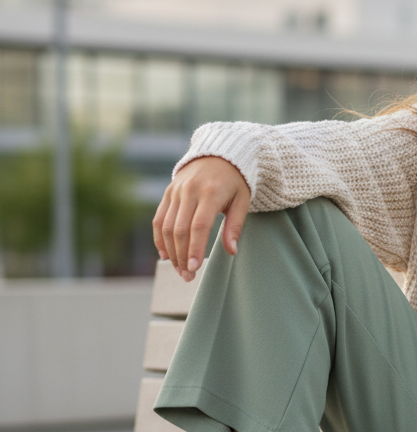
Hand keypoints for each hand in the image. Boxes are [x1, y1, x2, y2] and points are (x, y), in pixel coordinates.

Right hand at [153, 156, 250, 280]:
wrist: (220, 154)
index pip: (199, 225)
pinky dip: (160, 238)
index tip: (194, 268)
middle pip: (180, 229)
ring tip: (180, 270)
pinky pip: (159, 219)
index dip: (194, 248)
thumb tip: (232, 251)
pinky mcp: (168, 192)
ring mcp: (176, 191)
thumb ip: (235, 226)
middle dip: (182, 255)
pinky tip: (166, 255)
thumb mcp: (242, 200)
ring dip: (171, 251)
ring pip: (167, 226)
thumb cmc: (236, 181)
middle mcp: (189, 191)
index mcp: (210, 192)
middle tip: (188, 276)